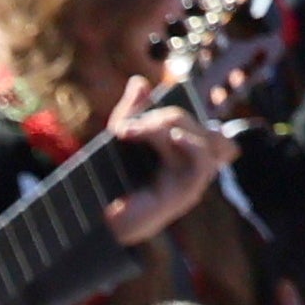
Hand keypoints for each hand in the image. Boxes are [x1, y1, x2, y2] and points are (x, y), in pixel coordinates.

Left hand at [89, 74, 233, 249]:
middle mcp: (192, 162)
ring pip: (197, 136)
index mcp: (181, 149)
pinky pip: (203, 161)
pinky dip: (192, 144)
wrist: (101, 223)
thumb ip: (131, 111)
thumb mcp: (122, 139)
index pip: (194, 120)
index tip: (141, 116)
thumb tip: (139, 82)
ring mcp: (193, 177)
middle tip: (126, 128)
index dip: (173, 110)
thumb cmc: (115, 183)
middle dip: (160, 117)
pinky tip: (174, 137)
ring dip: (167, 127)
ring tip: (137, 131)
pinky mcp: (189, 192)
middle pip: (193, 123)